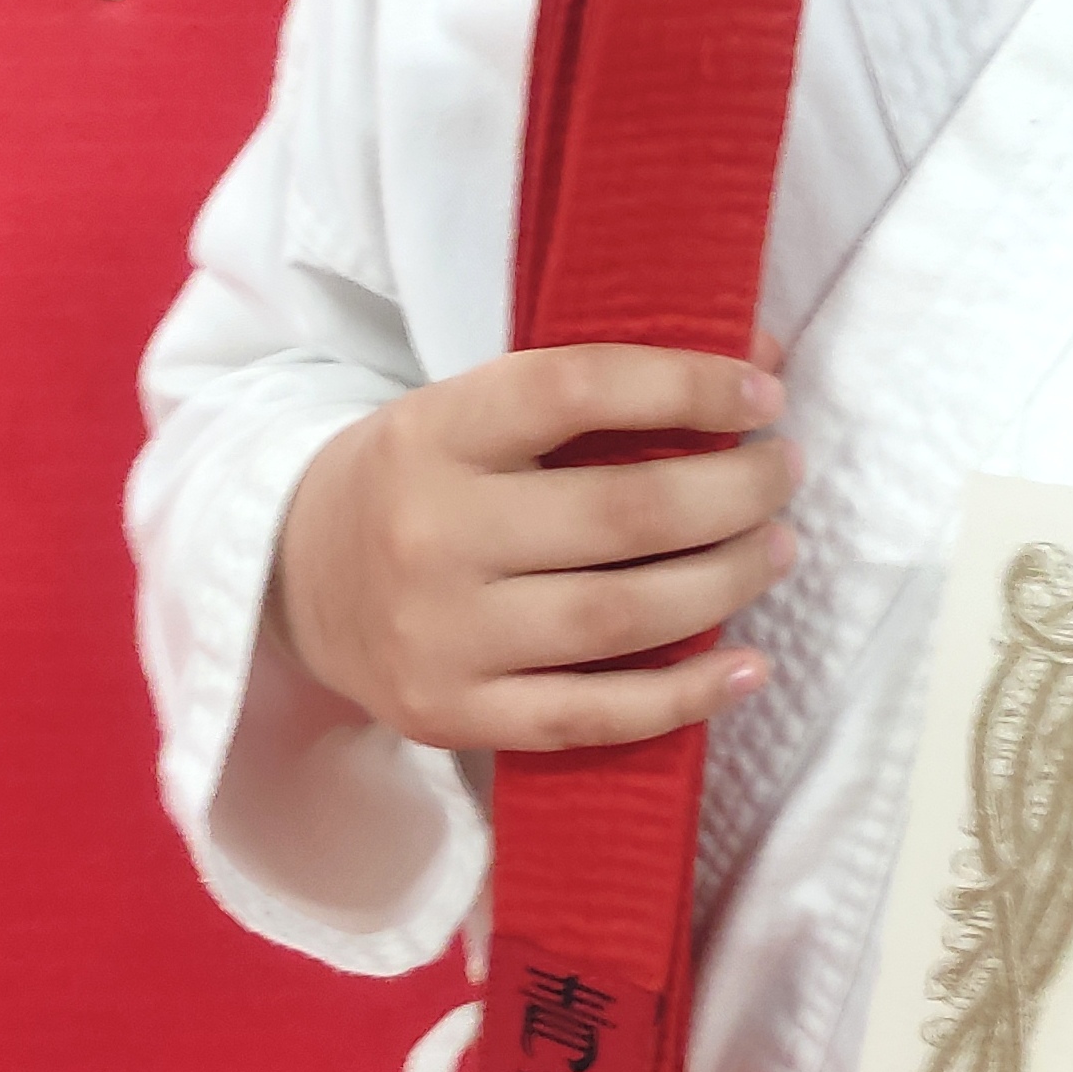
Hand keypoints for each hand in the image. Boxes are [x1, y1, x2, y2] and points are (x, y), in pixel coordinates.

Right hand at [272, 331, 800, 753]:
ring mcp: (440, 636)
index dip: (685, 385)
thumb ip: (594, 392)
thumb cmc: (416, 478)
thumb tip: (760, 356)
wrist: (288, 577)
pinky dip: (684, 697)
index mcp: (434, 432)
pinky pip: (591, 716)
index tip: (766, 389)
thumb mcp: (469, 408)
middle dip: (735, 492)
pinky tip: (747, 667)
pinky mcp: (452, 715)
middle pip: (623, 515)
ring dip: (727, 582)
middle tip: (785, 474)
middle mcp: (432, 535)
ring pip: (620, 616)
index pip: (576, 389)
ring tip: (778, 549)